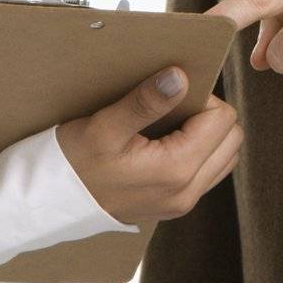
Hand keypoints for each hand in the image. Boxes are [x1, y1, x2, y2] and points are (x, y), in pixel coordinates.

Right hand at [55, 68, 242, 225]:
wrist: (51, 202)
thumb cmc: (73, 163)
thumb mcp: (104, 126)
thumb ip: (145, 102)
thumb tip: (180, 77)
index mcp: (176, 170)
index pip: (222, 120)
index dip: (202, 97)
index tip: (172, 93)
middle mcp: (186, 192)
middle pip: (231, 139)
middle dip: (209, 115)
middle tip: (173, 105)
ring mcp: (182, 202)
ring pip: (224, 157)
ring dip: (207, 134)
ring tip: (169, 123)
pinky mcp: (174, 205)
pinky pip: (207, 172)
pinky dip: (198, 151)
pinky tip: (165, 141)